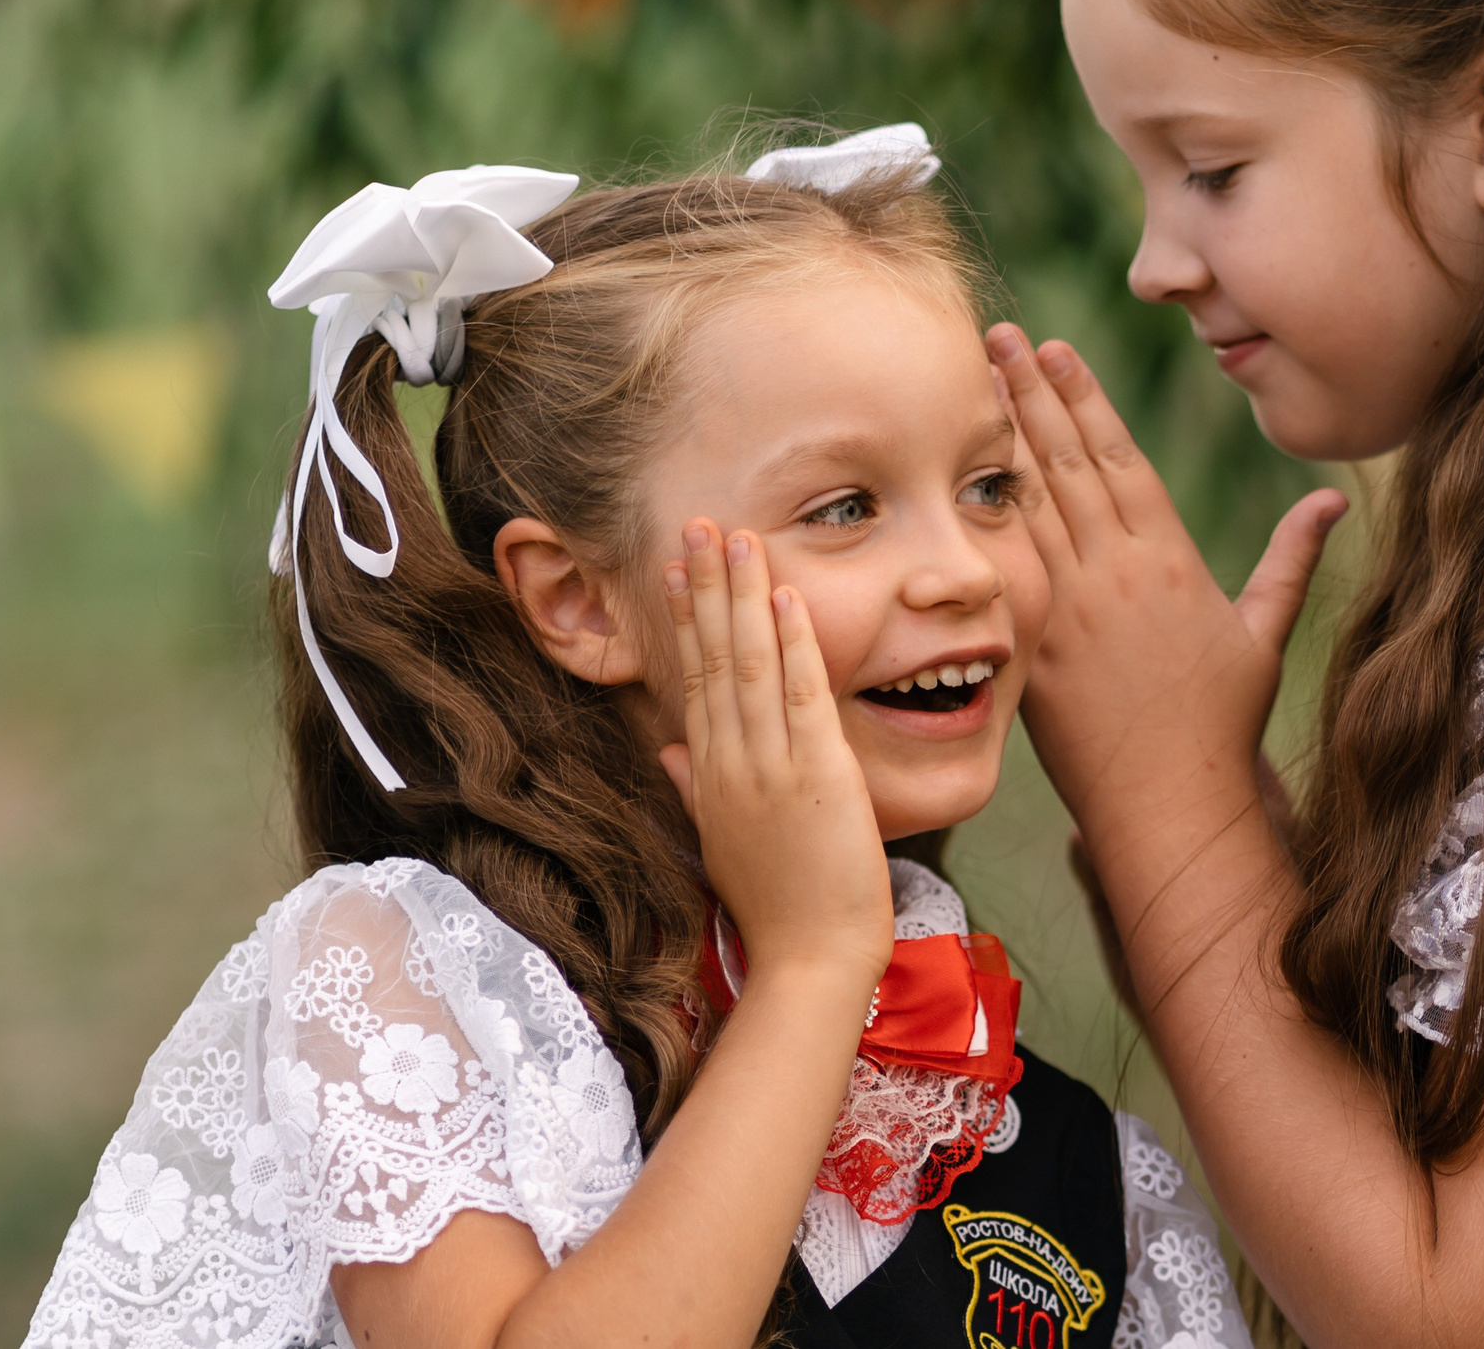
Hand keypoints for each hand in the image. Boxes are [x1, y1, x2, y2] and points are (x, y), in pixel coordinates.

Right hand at [659, 521, 892, 991]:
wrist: (810, 958)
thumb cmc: (778, 906)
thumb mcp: (721, 842)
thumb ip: (693, 791)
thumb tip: (668, 752)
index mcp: (708, 777)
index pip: (691, 681)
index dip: (685, 621)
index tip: (678, 571)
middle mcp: (729, 763)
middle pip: (711, 659)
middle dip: (705, 588)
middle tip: (696, 525)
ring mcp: (769, 767)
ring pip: (749, 664)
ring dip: (742, 596)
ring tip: (735, 538)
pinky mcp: (816, 774)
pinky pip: (801, 694)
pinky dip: (793, 642)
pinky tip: (785, 596)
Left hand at [984, 326, 1345, 831]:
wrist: (1170, 802)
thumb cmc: (1222, 723)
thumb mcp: (1264, 634)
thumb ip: (1291, 560)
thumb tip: (1334, 499)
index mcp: (1169, 558)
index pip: (1119, 457)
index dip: (1085, 398)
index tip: (1057, 351)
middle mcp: (1115, 572)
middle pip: (1065, 461)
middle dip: (1028, 393)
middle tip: (996, 337)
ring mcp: (1068, 608)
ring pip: (1027, 502)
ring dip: (996, 437)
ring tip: (970, 383)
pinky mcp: (1033, 645)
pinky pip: (1002, 565)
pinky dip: (978, 515)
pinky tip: (953, 476)